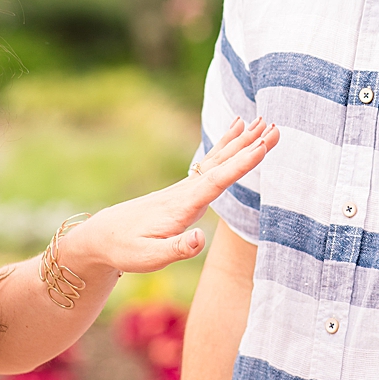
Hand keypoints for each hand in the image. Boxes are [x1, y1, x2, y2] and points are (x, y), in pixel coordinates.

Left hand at [67, 117, 278, 275]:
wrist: (103, 236)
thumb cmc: (127, 250)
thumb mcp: (150, 258)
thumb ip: (178, 249)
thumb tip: (202, 238)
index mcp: (181, 207)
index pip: (216, 182)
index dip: (240, 164)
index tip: (262, 146)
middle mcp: (185, 191)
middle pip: (222, 163)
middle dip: (249, 145)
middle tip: (276, 127)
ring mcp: (185, 188)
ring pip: (218, 159)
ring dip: (242, 140)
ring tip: (264, 121)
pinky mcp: (184, 190)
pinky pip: (211, 163)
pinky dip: (227, 145)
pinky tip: (237, 130)